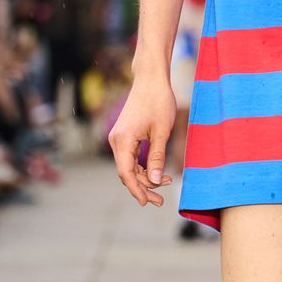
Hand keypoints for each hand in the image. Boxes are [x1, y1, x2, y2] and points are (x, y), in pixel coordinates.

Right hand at [108, 76, 175, 206]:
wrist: (151, 80)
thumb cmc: (158, 101)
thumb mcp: (162, 132)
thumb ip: (157, 157)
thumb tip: (155, 180)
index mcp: (123, 140)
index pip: (126, 173)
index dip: (136, 190)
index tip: (147, 202)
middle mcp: (116, 141)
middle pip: (126, 172)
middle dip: (143, 187)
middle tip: (160, 200)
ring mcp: (119, 138)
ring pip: (128, 166)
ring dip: (144, 177)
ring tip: (165, 183)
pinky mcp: (125, 135)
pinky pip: (130, 157)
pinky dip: (142, 166)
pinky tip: (157, 172)